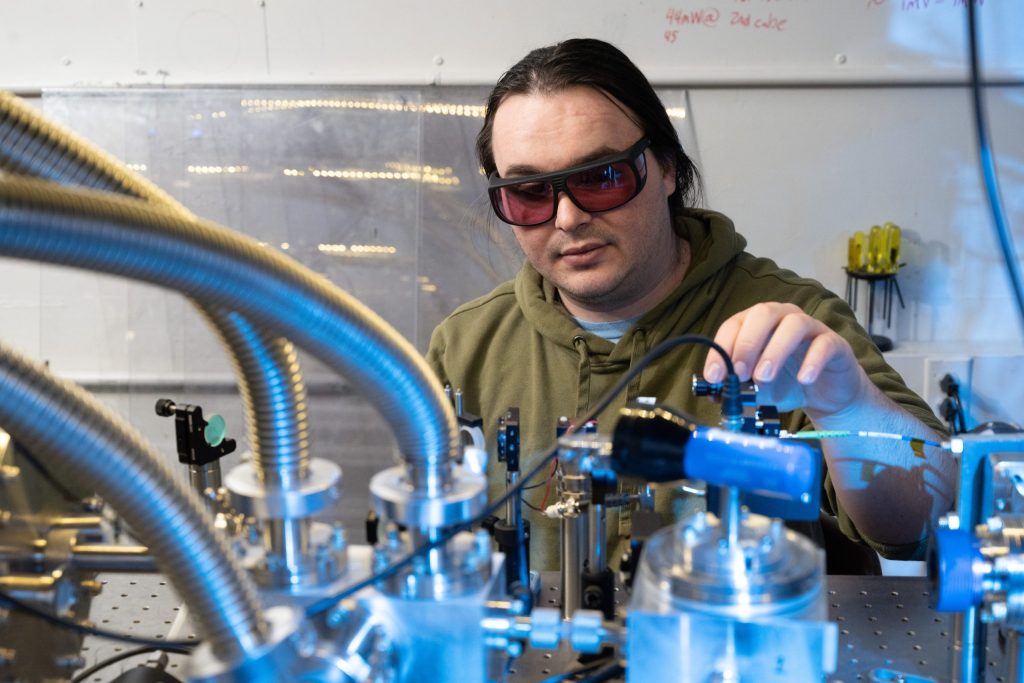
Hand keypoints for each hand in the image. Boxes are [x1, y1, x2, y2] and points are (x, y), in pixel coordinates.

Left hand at [702, 302, 868, 416]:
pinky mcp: (834, 343)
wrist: (826, 396)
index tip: (714, 375)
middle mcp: (783, 317)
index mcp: (758, 324)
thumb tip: (713, 394)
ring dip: (775, 350)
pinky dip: (812, 361)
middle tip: (740, 373)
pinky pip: (824, 344)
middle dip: (747, 343)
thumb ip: (738, 388)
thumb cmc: (787, 384)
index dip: (722, 347)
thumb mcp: (757, 389)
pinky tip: (803, 379)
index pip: (734, 325)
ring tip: (764, 377)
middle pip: (763, 313)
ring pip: (794, 324)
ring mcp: (811, 327)